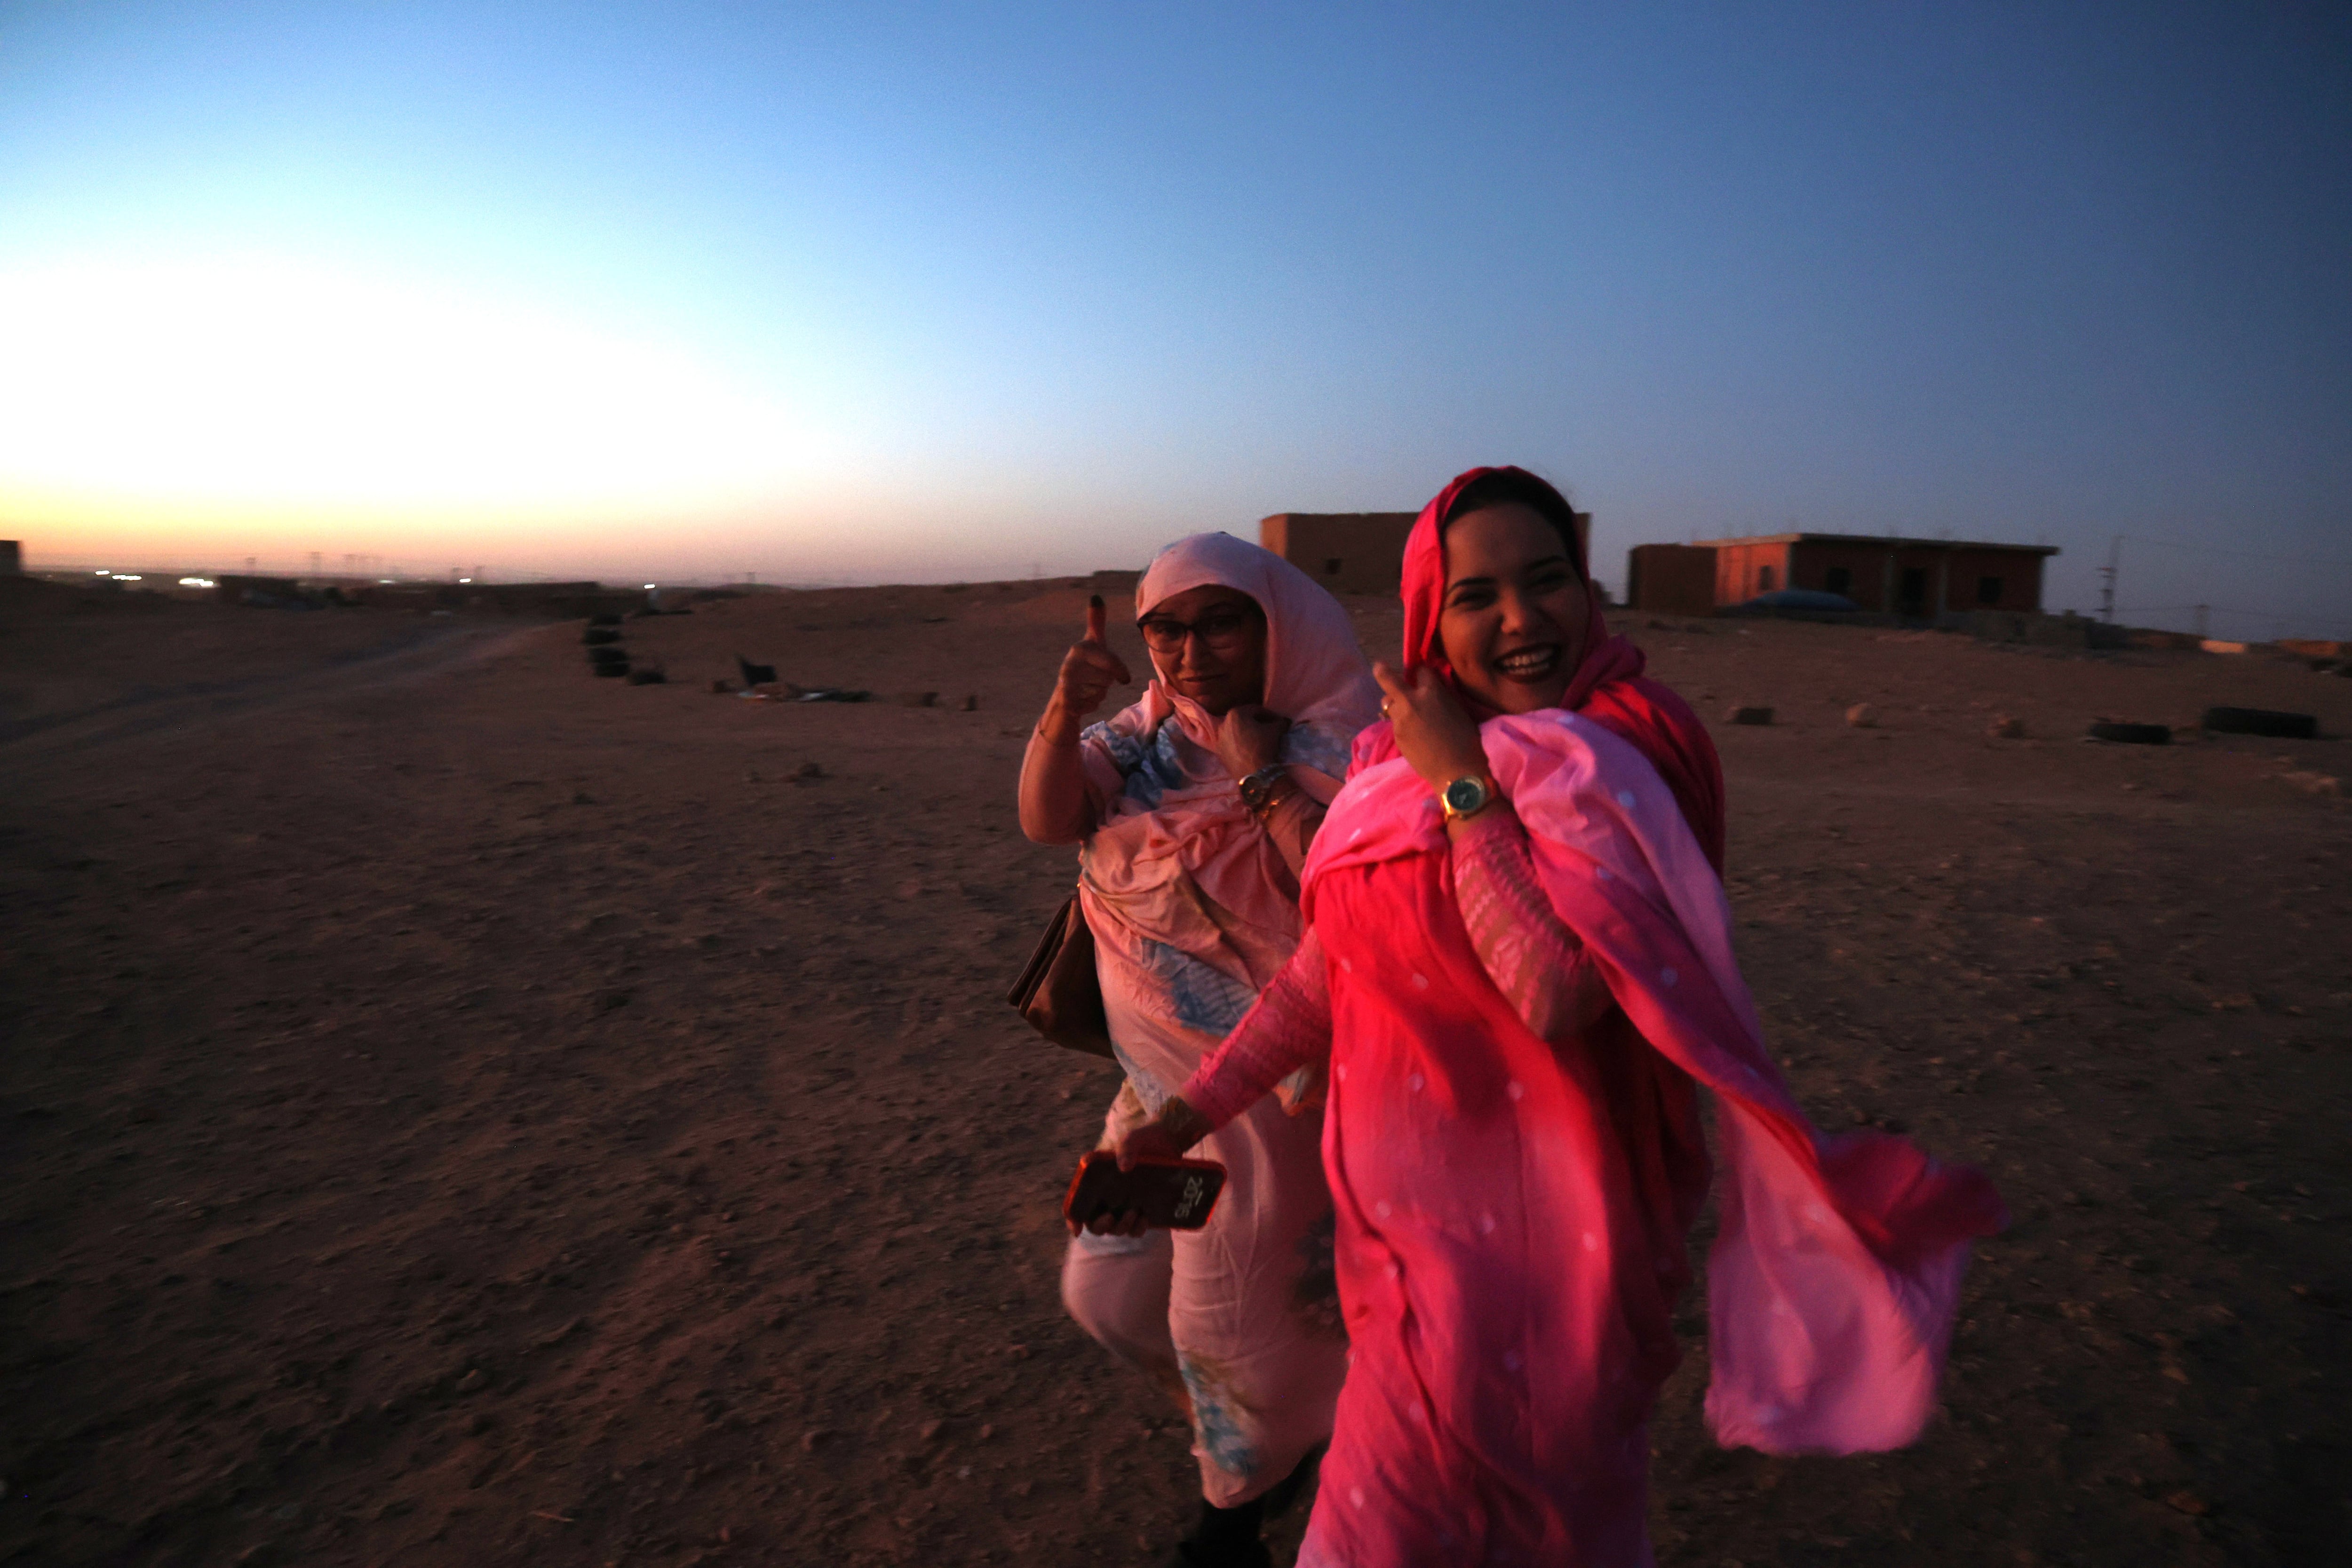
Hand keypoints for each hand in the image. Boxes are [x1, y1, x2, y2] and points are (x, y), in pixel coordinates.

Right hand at [1041, 596, 1131, 743]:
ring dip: (1098, 693)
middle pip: (1107, 680)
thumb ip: (1096, 621)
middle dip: (1106, 682)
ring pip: (1100, 693)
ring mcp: (1066, 682)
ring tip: (1087, 686)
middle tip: (1094, 677)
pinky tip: (1083, 698)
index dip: (1120, 671)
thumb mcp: (1094, 642)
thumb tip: (1095, 595)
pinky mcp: (1065, 699)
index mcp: (1080, 648)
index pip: (1112, 662)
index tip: (1124, 678)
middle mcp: (1069, 663)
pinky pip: (1092, 704)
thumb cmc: (1086, 663)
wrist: (1066, 690)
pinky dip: (1091, 704)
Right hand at [1063, 1103, 1205, 1237]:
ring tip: (1134, 1211)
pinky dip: (1138, 1229)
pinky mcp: (1143, 1212)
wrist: (1171, 1144)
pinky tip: (1145, 1217)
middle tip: (1110, 1217)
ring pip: (1116, 1230)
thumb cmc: (1145, 1140)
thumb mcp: (1134, 1138)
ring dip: (1121, 1227)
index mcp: (1098, 1182)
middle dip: (1100, 1226)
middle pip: (1096, 1224)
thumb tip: (1123, 1167)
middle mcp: (1109, 1198)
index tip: (1077, 1228)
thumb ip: (1126, 1147)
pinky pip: (1136, 1230)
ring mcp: (1126, 1207)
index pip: (1078, 1204)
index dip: (1074, 1218)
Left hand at [1212, 705, 1290, 781]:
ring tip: (1258, 739)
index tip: (1277, 721)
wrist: (1253, 774)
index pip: (1256, 710)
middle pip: (1244, 719)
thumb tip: (1283, 721)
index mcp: (1235, 713)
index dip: (1269, 714)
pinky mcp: (1218, 752)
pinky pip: (1231, 743)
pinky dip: (1239, 743)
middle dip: (1256, 722)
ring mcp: (1219, 738)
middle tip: (1268, 728)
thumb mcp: (1275, 731)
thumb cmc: (1263, 747)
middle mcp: (1223, 723)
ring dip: (1246, 732)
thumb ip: (1280, 722)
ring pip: (1236, 731)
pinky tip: (1248, 748)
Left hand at [1373, 661, 1488, 791]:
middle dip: (1382, 671)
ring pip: (1389, 704)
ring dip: (1395, 703)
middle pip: (1388, 679)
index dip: (1421, 672)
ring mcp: (1400, 719)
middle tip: (1379, 667)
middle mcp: (1411, 702)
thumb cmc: (1467, 741)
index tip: (1420, 674)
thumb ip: (1441, 698)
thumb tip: (1433, 693)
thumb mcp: (1457, 711)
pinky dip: (1400, 722)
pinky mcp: (1396, 735)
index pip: (1420, 670)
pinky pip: (1394, 722)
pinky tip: (1411, 731)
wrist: (1456, 771)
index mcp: (1431, 692)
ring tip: (1403, 710)